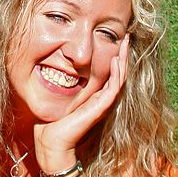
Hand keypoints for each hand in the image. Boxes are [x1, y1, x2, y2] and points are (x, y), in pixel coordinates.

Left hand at [34, 36, 129, 169]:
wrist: (51, 141)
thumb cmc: (51, 121)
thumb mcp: (57, 96)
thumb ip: (60, 83)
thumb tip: (51, 64)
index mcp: (94, 95)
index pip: (109, 72)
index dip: (114, 55)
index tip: (114, 38)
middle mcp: (101, 98)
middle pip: (118, 72)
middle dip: (122, 53)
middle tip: (126, 35)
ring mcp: (103, 103)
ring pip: (120, 77)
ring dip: (123, 59)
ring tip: (125, 42)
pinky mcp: (100, 108)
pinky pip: (113, 88)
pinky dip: (116, 74)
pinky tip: (116, 60)